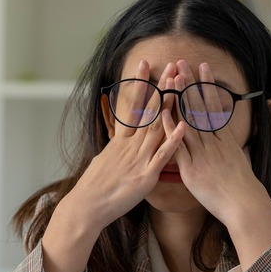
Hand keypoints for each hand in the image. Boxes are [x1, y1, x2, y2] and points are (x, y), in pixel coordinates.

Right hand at [65, 60, 185, 231]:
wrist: (87, 207)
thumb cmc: (95, 187)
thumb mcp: (104, 160)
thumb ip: (117, 147)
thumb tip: (119, 139)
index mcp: (120, 141)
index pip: (132, 105)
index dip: (139, 84)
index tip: (144, 64)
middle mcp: (130, 145)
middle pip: (148, 111)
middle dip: (161, 87)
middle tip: (170, 65)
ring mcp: (138, 159)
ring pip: (157, 127)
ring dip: (170, 105)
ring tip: (180, 85)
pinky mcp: (146, 176)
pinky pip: (162, 156)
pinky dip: (173, 140)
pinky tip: (183, 125)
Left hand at [162, 60, 267, 225]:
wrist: (244, 205)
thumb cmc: (243, 187)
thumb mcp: (240, 161)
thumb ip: (232, 148)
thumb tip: (231, 140)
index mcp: (225, 139)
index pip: (214, 106)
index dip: (207, 86)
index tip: (202, 68)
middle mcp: (213, 143)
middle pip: (200, 108)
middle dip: (190, 84)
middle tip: (182, 63)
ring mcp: (202, 154)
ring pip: (189, 121)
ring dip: (180, 99)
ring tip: (173, 78)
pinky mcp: (191, 169)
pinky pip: (179, 146)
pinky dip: (171, 129)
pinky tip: (163, 113)